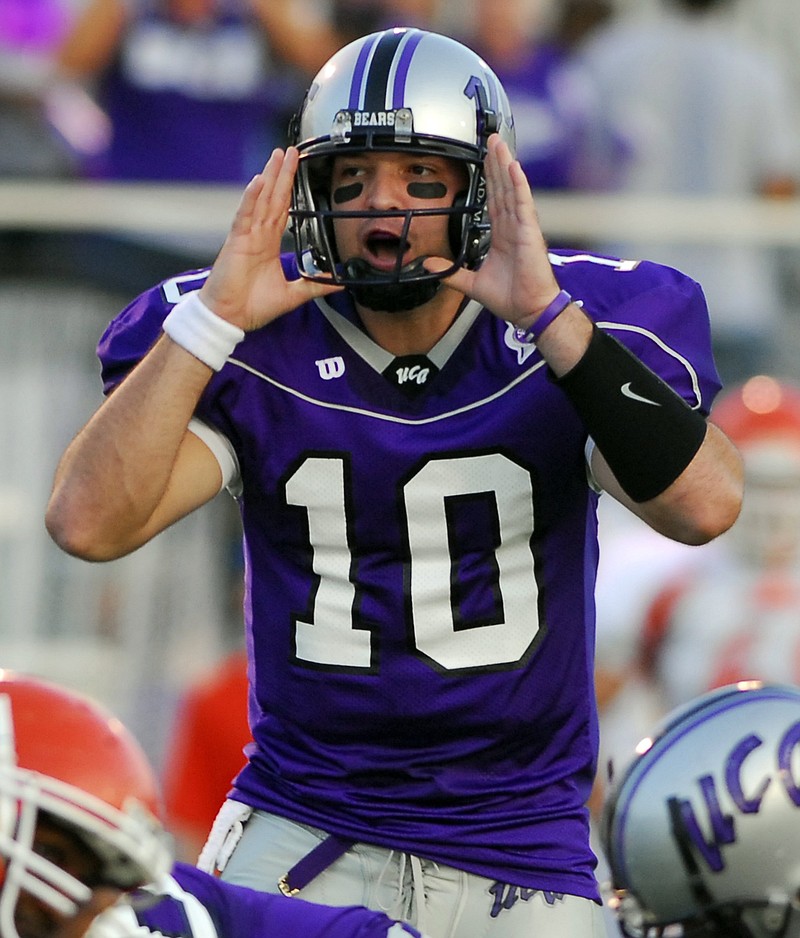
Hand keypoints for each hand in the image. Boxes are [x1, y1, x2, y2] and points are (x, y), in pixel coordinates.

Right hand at [199, 147, 341, 330]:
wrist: (230, 317)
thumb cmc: (253, 305)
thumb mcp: (293, 294)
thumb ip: (315, 285)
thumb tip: (339, 282)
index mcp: (268, 244)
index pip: (282, 210)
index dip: (290, 189)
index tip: (298, 169)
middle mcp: (257, 235)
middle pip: (273, 198)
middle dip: (282, 174)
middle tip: (291, 150)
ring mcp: (246, 236)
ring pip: (261, 200)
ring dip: (270, 177)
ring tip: (277, 156)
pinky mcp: (236, 242)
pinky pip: (245, 215)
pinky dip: (252, 198)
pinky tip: (259, 182)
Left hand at [425, 134, 560, 325]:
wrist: (528, 311)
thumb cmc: (511, 298)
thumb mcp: (472, 283)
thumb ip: (452, 273)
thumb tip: (429, 267)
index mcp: (502, 236)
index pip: (493, 200)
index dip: (489, 179)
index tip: (484, 160)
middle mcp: (513, 227)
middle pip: (502, 188)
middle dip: (496, 163)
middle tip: (491, 139)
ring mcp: (523, 228)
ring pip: (512, 190)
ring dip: (505, 165)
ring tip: (499, 143)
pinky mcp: (530, 234)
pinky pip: (524, 204)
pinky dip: (519, 185)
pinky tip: (514, 168)